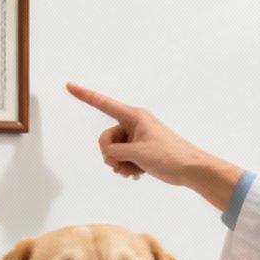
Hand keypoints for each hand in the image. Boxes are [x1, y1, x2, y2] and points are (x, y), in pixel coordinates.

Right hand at [65, 82, 243, 208]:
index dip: (85, 95)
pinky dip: (127, 167)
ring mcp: (137, 138)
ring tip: (134, 171)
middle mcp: (134, 124)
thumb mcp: (137, 153)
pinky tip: (137, 174)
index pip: (103, 104)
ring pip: (114, 151)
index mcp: (134, 116)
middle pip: (106, 138)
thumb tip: (109, 156)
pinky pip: (123, 157)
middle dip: (111, 155)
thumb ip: (115, 151)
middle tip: (124, 164)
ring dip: (120, 164)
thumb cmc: (169, 156)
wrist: (190, 169)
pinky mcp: (141, 150)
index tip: (69, 86)